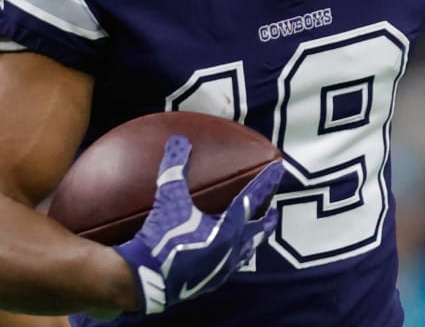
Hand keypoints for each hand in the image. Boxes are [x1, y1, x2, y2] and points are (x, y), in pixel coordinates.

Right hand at [113, 135, 282, 314]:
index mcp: (228, 228)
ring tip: (255, 233)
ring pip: (246, 251)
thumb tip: (179, 141)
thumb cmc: (161, 239)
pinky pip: (230, 266)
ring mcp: (222, 269)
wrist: (146, 281)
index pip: (252, 199)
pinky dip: (235, 255)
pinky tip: (226, 256)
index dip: (265, 182)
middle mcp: (231, 249)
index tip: (278, 170)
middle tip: (273, 210)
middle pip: (257, 230)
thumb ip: (174, 169)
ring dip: (253, 239)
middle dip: (267, 218)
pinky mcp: (209, 283)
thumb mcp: (168, 200)